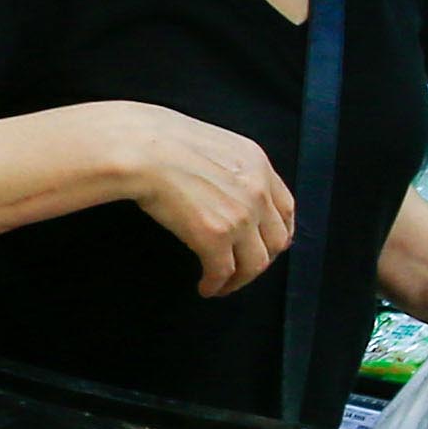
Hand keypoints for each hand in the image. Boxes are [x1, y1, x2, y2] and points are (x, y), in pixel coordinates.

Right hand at [112, 104, 297, 300]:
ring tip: (224, 284)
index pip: (286, 209)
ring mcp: (240, 216)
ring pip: (255, 264)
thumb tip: (224, 190)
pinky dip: (216, 285)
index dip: (277, 234)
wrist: (141, 149)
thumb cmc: (161, 142)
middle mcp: (257, 191)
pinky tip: (206, 286)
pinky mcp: (215, 237)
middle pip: (276, 241)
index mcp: (258, 165)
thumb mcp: (214, 145)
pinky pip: (223, 272)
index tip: (265, 245)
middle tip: (243, 269)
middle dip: (260, 261)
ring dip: (240, 279)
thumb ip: (231, 168)